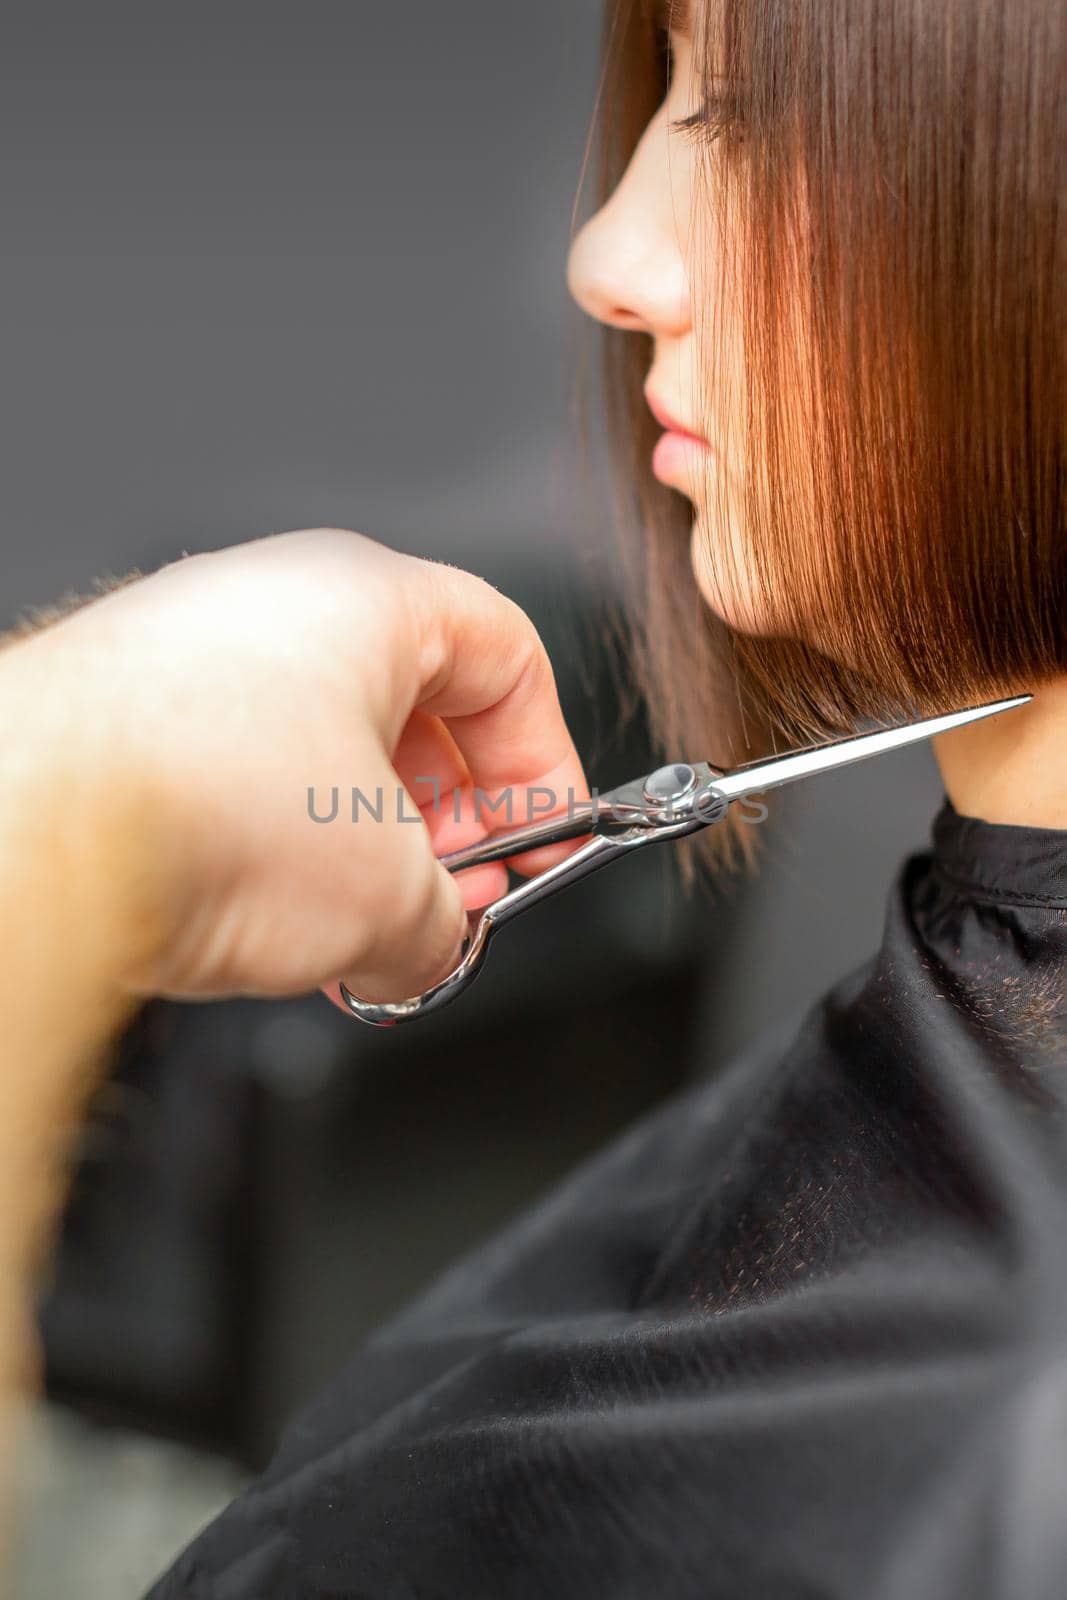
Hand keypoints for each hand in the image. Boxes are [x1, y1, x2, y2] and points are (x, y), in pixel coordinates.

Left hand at [3, 528, 588, 1007]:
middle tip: (454, 898)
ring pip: (312, 749)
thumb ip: (446, 925)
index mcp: (365, 597)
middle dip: (446, 820)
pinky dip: (268, 846)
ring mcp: (180, 653)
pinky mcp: (113, 716)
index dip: (544, 761)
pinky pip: (229, 774)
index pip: (506, 656)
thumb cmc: (201, 807)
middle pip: (407, 706)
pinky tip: (268, 920)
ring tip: (359, 929)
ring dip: (356, 846)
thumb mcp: (390, 894)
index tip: (543, 837)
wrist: (29, 831)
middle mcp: (268, 603)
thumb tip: (431, 947)